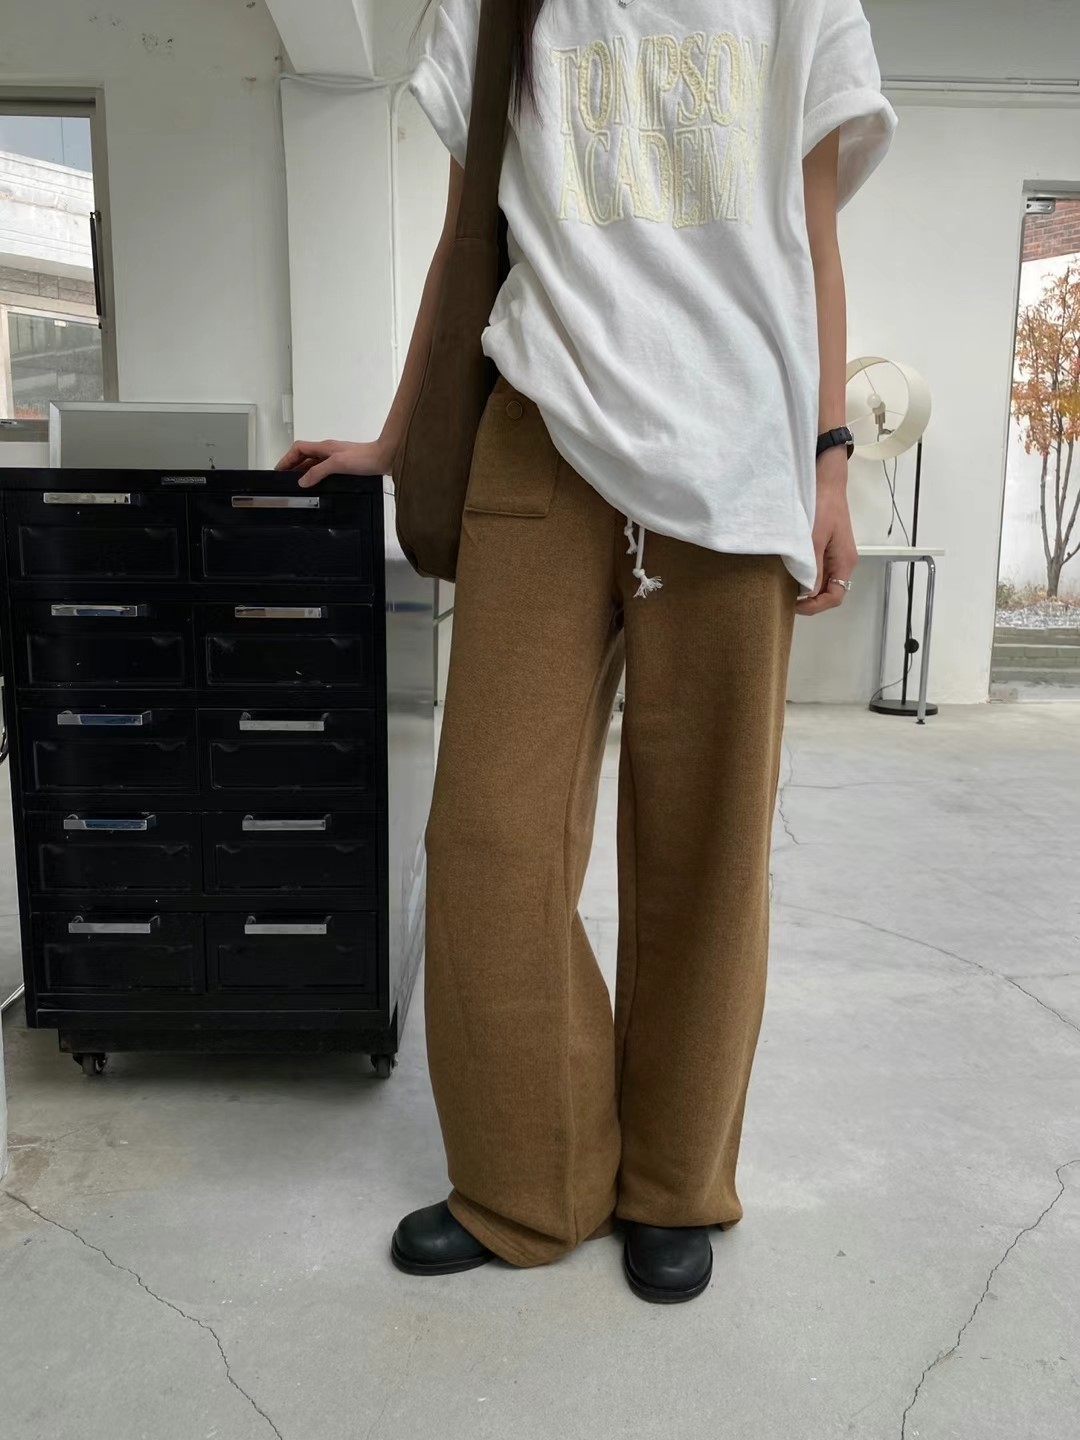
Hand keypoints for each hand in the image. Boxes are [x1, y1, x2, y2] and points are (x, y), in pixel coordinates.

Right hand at [274, 437, 397, 489]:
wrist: (386, 458)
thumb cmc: (366, 457)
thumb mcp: (338, 464)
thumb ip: (318, 471)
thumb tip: (303, 480)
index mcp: (324, 447)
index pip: (298, 449)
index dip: (286, 459)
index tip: (278, 469)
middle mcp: (329, 451)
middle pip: (304, 456)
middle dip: (292, 465)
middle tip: (284, 477)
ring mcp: (337, 458)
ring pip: (314, 463)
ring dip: (304, 471)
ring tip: (297, 482)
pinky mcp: (345, 465)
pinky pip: (324, 469)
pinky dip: (316, 476)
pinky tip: (318, 484)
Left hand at [796, 449, 857, 616]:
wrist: (824, 478)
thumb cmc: (822, 504)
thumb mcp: (814, 538)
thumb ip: (812, 567)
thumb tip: (808, 593)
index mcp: (845, 561)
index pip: (835, 596)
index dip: (815, 605)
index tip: (794, 604)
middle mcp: (842, 561)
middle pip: (828, 591)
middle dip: (809, 600)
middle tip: (784, 598)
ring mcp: (833, 554)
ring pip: (821, 581)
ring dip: (805, 588)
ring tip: (784, 587)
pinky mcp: (825, 546)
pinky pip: (816, 568)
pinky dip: (804, 574)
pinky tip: (788, 572)